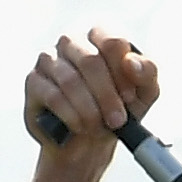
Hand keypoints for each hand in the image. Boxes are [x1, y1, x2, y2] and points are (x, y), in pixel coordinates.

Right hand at [23, 28, 157, 153]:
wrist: (89, 143)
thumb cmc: (117, 110)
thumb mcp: (144, 94)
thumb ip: (147, 73)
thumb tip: (132, 63)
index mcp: (99, 37)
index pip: (112, 40)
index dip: (122, 72)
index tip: (129, 97)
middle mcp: (72, 42)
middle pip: (90, 60)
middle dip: (107, 96)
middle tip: (117, 121)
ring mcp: (49, 59)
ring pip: (70, 79)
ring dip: (89, 110)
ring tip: (98, 127)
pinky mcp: (33, 82)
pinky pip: (53, 96)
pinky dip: (72, 116)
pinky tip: (80, 127)